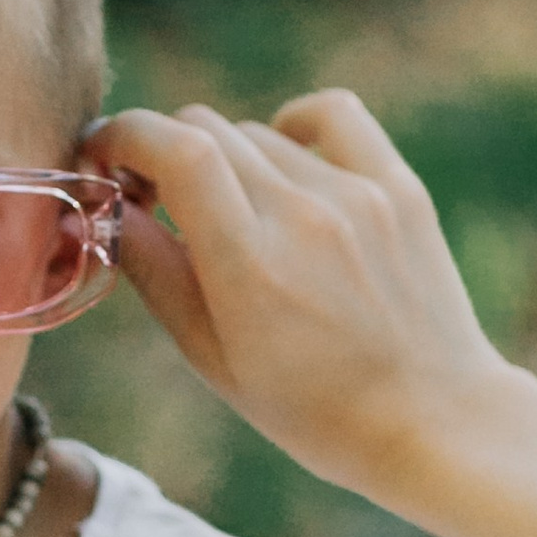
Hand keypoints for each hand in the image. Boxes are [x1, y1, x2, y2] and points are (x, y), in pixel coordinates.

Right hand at [84, 91, 536, 536]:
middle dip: (162, 152)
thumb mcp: (215, 361)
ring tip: (233, 214)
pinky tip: (287, 167)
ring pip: (259, 133)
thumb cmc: (314, 410)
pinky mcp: (397, 186)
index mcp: (251, 267)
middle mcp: (305, 216)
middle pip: (207, 129)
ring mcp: (358, 195)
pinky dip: (293, 127)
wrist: (433, 421)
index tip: (104, 158)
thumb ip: (156, 275)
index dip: (124, 135)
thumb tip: (111, 207)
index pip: (175, 147)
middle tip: (155, 199)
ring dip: (226, 159)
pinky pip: (329, 115)